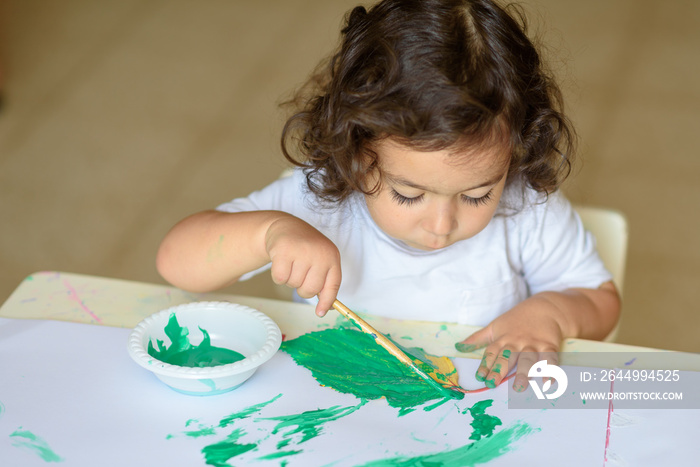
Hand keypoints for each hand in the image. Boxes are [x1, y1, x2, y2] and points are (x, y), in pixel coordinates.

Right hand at [265, 215, 341, 315]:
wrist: (286, 226)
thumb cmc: (305, 248)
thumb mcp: (321, 260)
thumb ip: (325, 281)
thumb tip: (326, 309)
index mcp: (332, 256)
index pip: (332, 285)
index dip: (327, 302)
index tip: (321, 313)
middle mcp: (319, 253)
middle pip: (310, 290)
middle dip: (302, 288)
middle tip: (300, 275)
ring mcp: (302, 251)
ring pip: (293, 285)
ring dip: (289, 279)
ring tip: (291, 264)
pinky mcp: (283, 251)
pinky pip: (279, 279)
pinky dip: (278, 275)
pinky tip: (281, 262)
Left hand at [455, 294, 569, 390]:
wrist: (544, 308)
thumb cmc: (516, 320)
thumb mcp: (494, 327)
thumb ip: (477, 339)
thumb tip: (458, 346)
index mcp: (502, 339)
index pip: (492, 353)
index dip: (485, 365)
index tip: (480, 377)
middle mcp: (516, 342)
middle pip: (507, 357)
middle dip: (499, 370)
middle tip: (492, 384)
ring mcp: (533, 344)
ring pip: (527, 359)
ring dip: (523, 373)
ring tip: (518, 387)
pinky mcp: (549, 345)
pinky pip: (550, 359)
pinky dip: (550, 371)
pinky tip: (548, 382)